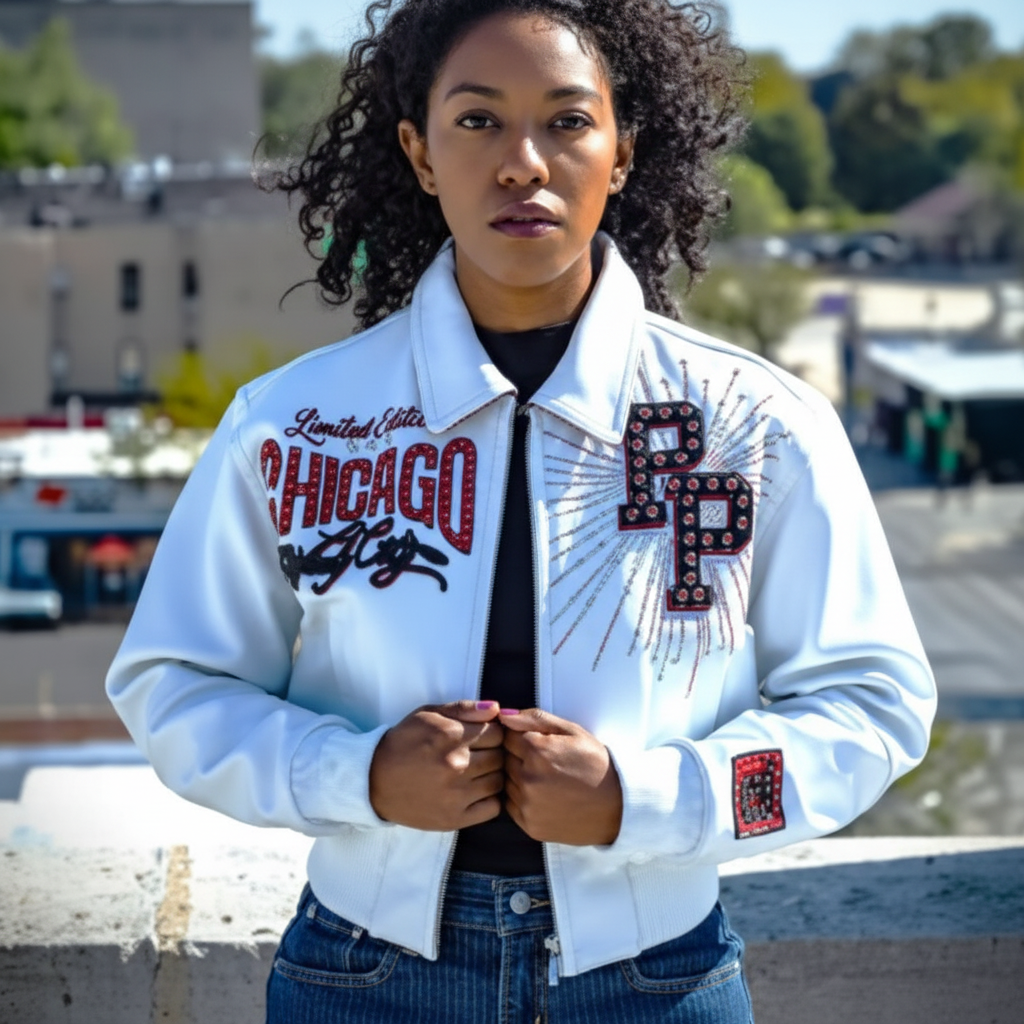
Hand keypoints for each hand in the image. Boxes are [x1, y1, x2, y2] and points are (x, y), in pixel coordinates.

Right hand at [369, 700, 503, 830]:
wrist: (374, 781)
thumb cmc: (403, 743)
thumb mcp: (428, 714)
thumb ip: (464, 708)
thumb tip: (496, 708)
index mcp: (450, 735)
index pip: (498, 731)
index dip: (493, 732)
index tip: (482, 736)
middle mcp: (457, 764)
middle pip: (500, 756)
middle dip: (493, 752)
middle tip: (477, 754)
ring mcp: (457, 794)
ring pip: (499, 780)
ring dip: (492, 775)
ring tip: (475, 772)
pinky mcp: (455, 818)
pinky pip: (493, 808)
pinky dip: (489, 799)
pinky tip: (474, 792)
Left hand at [500, 709, 622, 845]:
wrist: (618, 806)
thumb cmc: (596, 765)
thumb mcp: (572, 731)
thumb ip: (535, 719)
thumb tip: (504, 714)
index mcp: (537, 750)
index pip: (507, 736)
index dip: (523, 737)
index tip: (539, 744)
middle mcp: (528, 778)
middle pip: (505, 758)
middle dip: (520, 757)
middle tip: (547, 762)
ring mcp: (528, 804)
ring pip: (507, 781)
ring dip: (520, 778)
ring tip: (548, 780)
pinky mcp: (529, 825)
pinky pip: (511, 805)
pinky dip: (522, 799)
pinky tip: (545, 796)